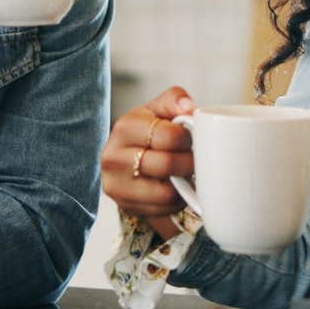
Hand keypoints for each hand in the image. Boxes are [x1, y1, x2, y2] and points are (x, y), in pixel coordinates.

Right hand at [102, 86, 196, 234]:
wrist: (125, 158)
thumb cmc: (148, 130)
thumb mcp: (158, 109)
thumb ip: (175, 99)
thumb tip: (189, 108)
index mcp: (125, 127)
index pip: (168, 136)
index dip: (188, 139)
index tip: (192, 139)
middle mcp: (114, 157)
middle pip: (167, 165)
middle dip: (189, 163)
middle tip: (195, 159)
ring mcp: (117, 185)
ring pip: (166, 192)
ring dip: (183, 185)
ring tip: (185, 173)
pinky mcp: (125, 205)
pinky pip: (162, 209)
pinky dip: (176, 201)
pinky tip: (175, 188)